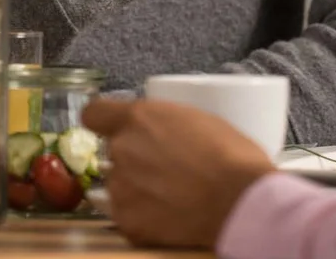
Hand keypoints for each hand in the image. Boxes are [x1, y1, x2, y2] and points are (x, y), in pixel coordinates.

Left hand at [83, 97, 275, 248]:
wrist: (242, 201)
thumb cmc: (232, 156)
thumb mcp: (198, 118)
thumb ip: (165, 123)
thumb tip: (160, 131)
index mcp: (138, 118)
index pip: (94, 114)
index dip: (104, 121)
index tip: (115, 128)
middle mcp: (122, 150)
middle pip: (113, 151)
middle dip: (133, 158)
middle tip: (164, 168)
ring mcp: (121, 188)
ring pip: (119, 185)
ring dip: (137, 188)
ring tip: (171, 195)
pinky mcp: (127, 222)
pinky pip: (126, 215)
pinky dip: (144, 216)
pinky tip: (169, 216)